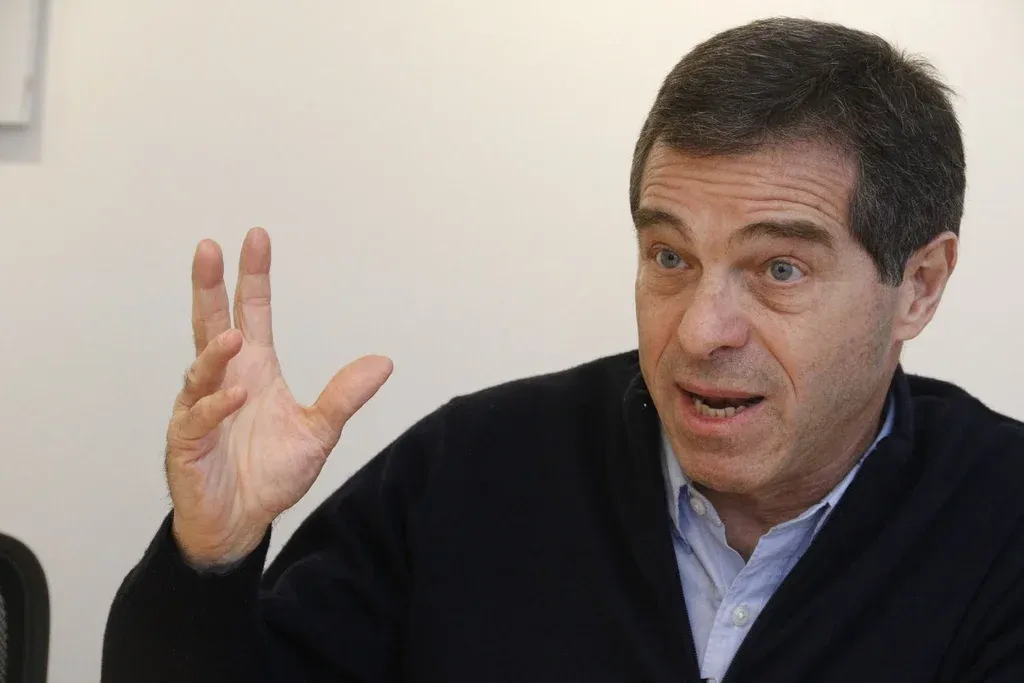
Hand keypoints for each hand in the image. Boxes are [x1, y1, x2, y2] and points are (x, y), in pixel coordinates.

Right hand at [164, 228, 392, 566]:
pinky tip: (235, 395)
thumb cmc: (271, 474)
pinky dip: (215, 405)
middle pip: (211, 323)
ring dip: (215, 352)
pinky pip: (198, 417)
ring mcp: (201, 409)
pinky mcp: (187, 442)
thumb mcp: (318, 432)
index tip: (257, 238)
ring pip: (201, 368)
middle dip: (209, 287)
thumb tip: (384, 362)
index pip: (252, 313)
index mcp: (256, 369)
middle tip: (208, 249)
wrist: (241, 522)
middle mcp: (225, 380)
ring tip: (233, 336)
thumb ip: (345, 397)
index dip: (253, 278)